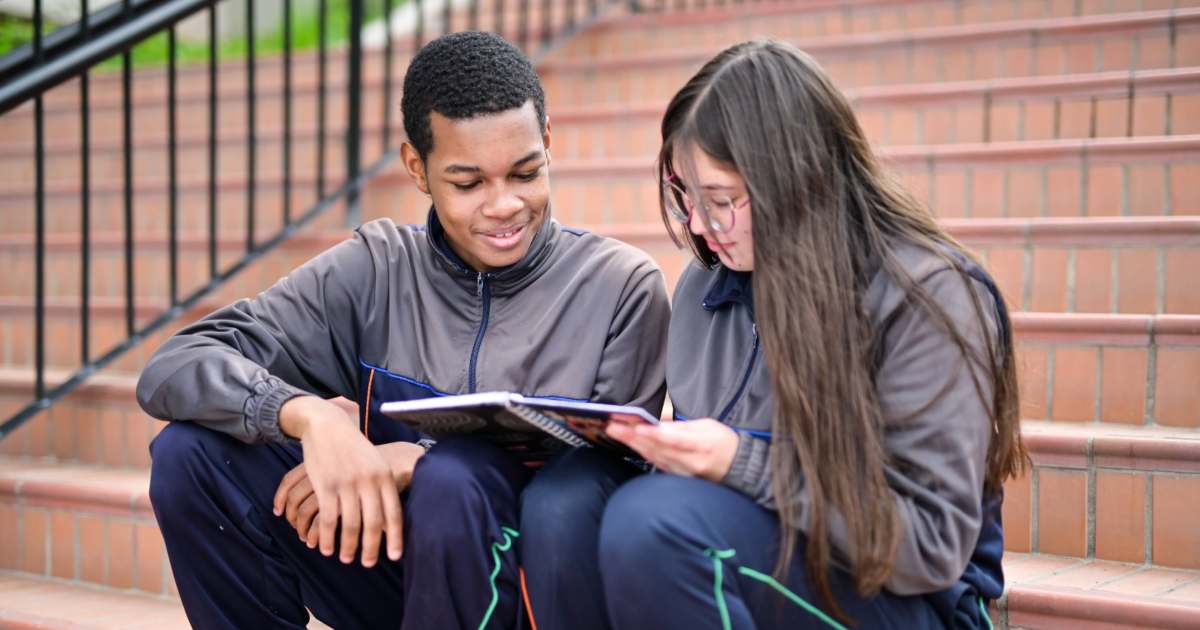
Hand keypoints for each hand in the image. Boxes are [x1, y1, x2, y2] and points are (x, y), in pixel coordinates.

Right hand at [274, 442, 423, 552]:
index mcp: (384, 476)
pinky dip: (327, 537)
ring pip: (351, 525)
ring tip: (346, 558)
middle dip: (371, 548)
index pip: (393, 513)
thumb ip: (383, 486)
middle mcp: (368, 481)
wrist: (328, 425)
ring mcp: (347, 484)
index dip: (395, 537)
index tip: (395, 556)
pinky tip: (325, 547)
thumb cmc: (353, 448)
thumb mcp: (375, 462)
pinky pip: (328, 519)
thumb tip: (390, 516)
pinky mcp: (326, 485)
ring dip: (348, 546)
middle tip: (367, 564)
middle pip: (373, 523)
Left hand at [606, 418, 739, 481]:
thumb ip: (682, 426)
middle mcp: (690, 462)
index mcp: (700, 445)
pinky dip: (643, 454)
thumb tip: (659, 423)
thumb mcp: (708, 425)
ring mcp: (683, 472)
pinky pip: (658, 464)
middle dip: (633, 438)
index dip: (653, 434)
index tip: (636, 427)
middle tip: (613, 427)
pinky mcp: (679, 477)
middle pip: (658, 449)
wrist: (737, 467)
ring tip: (615, 433)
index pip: (673, 440)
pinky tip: (631, 445)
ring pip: (654, 457)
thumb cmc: (724, 442)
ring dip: (634, 445)